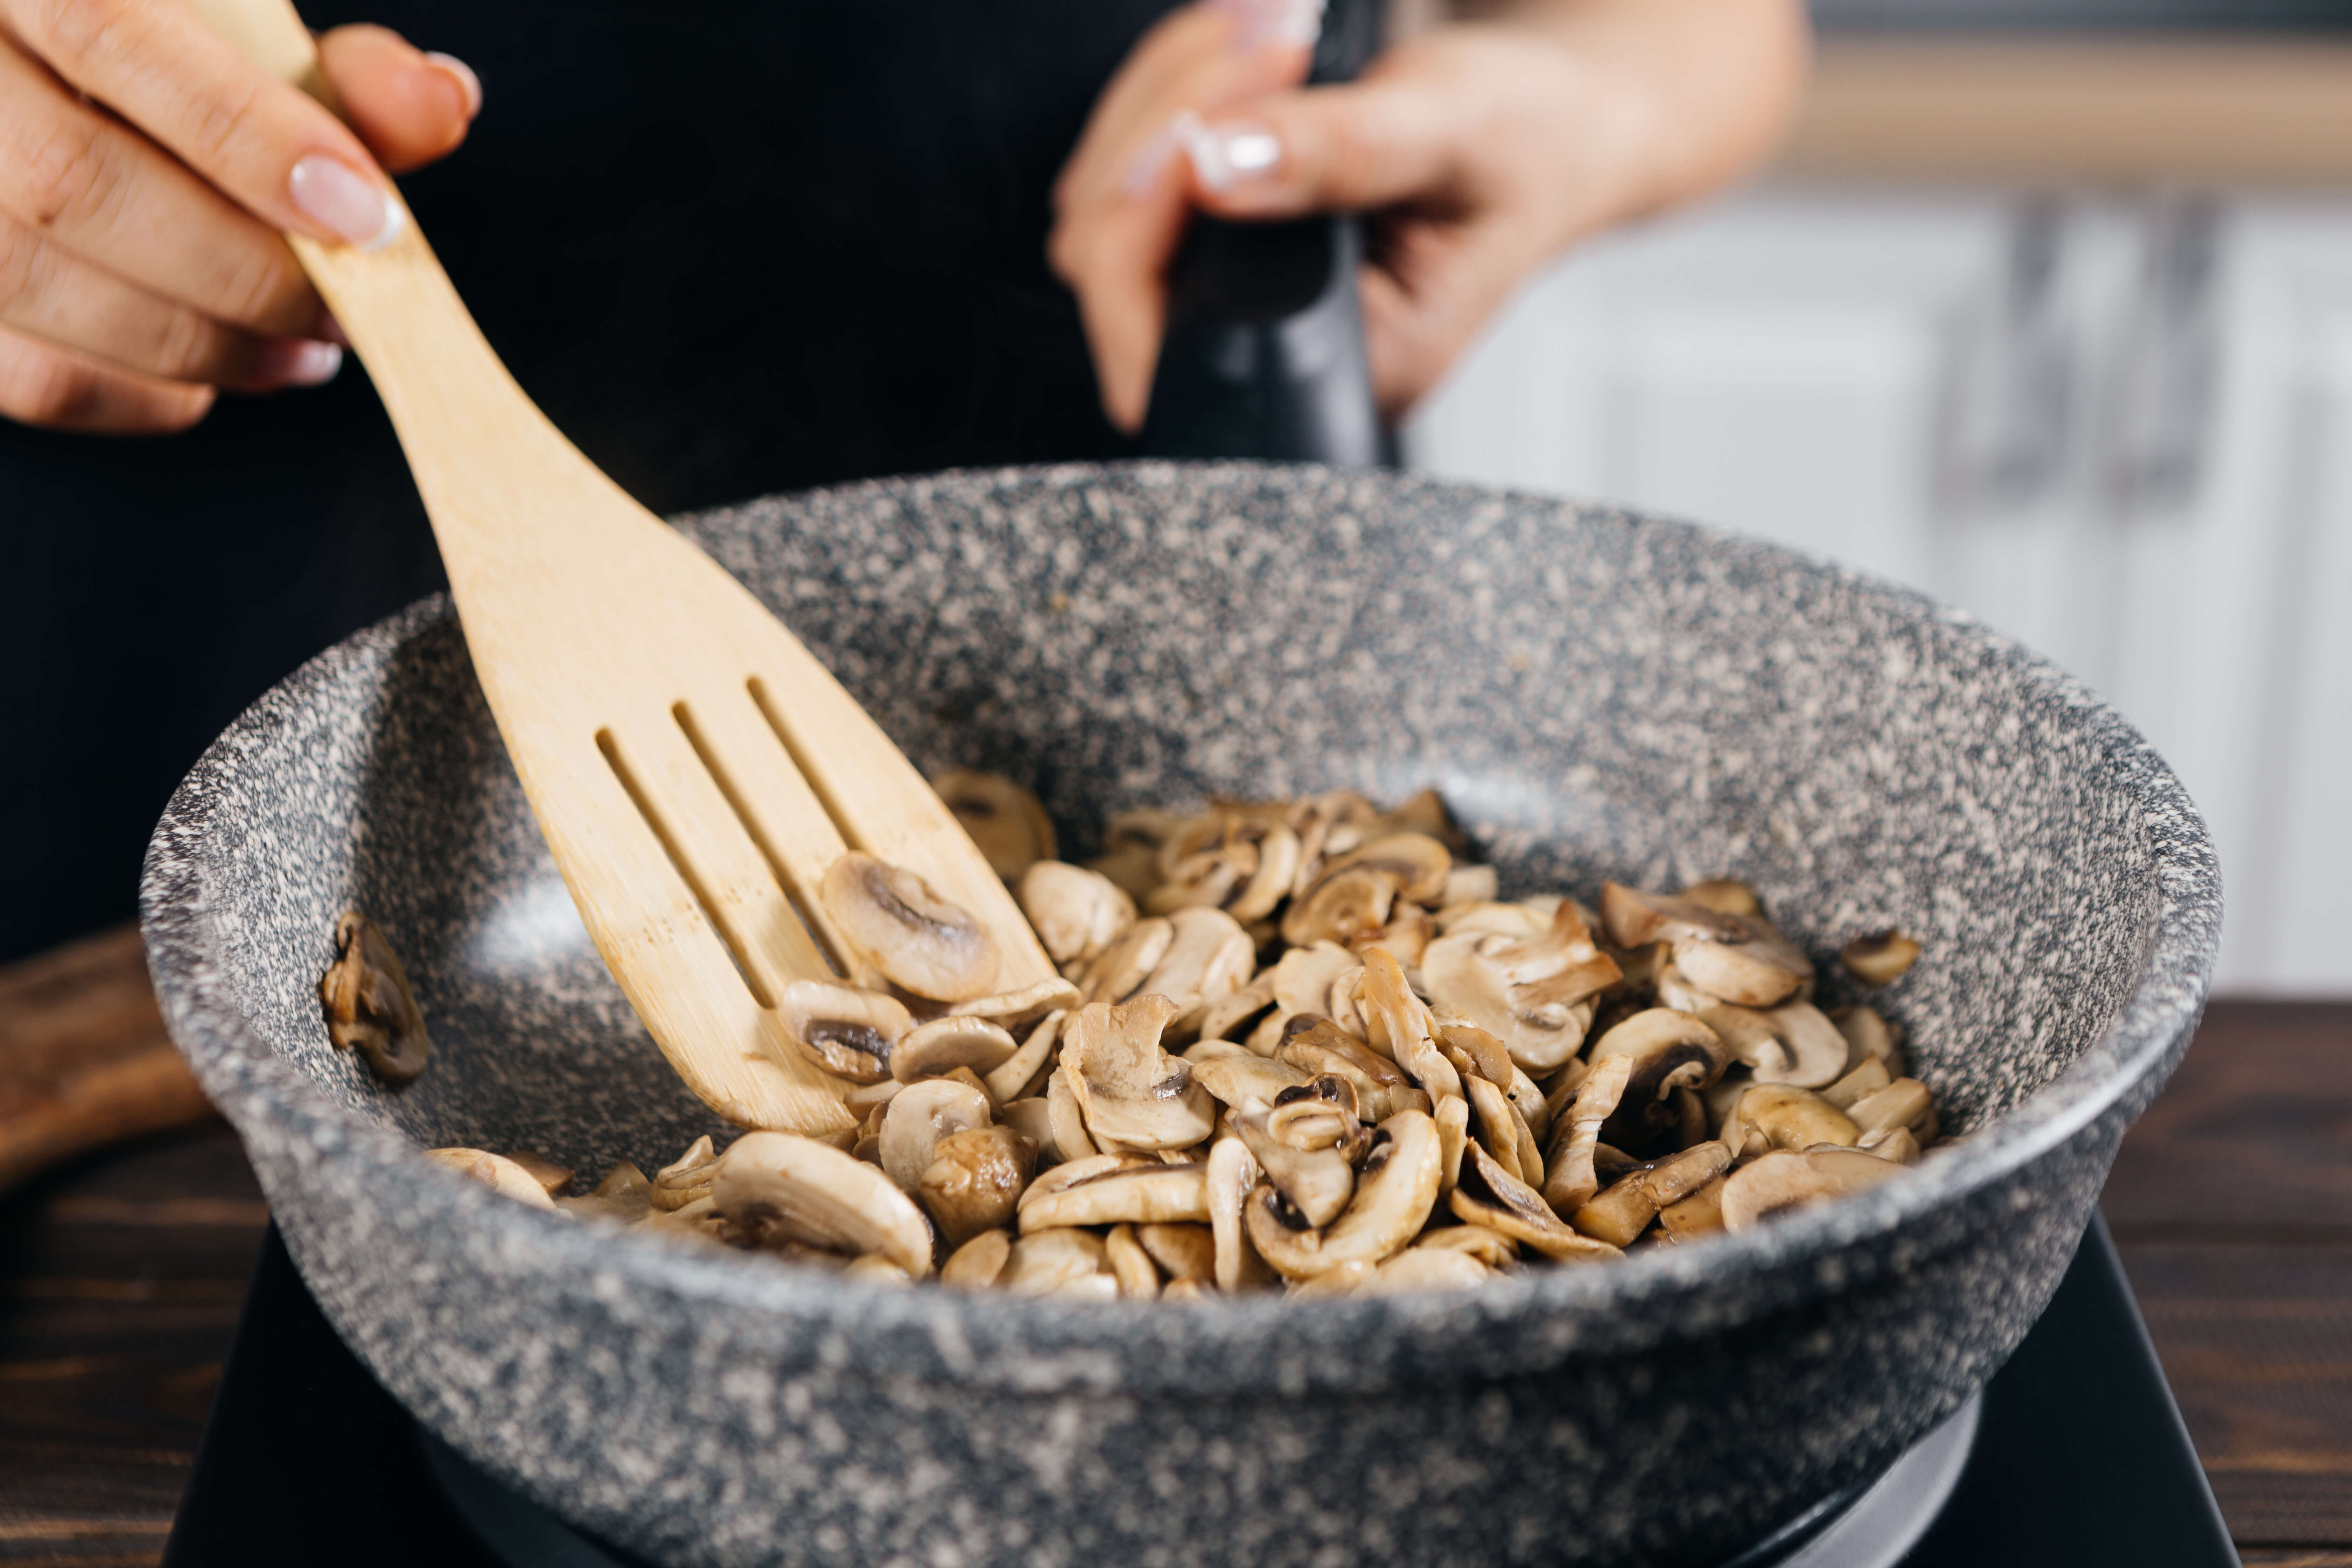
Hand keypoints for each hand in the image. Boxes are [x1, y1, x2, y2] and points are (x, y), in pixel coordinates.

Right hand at [0, 1, 480, 434]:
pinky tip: (211, 376)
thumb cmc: (162, 57)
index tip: (370, 217)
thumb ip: (336, 70)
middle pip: (74, 182)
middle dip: (244, 268)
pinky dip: (137, 393)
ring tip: (305, 348)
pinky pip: (28, 375)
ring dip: (205, 343)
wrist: (59, 86)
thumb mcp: (239, 31)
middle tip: (351, 305)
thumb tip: (440, 105)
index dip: (251, 138)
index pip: (113, 38)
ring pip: (40, 283)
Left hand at [1051, 0, 1806, 432]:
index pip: (1161, 338)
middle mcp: (1274, 348)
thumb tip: (1215, 170)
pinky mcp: (1212, 240)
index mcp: (1345, 364)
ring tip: (1279, 32)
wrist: (1554, 125)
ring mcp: (1231, 296)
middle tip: (1273, 41)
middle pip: (1108, 258)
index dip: (1142, 227)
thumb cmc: (1528, 145)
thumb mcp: (1454, 134)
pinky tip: (1255, 52)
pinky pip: (1136, 163)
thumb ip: (1340, 156)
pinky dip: (1176, 86)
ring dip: (1172, 89)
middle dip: (1169, 123)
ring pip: (1106, 198)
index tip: (1202, 127)